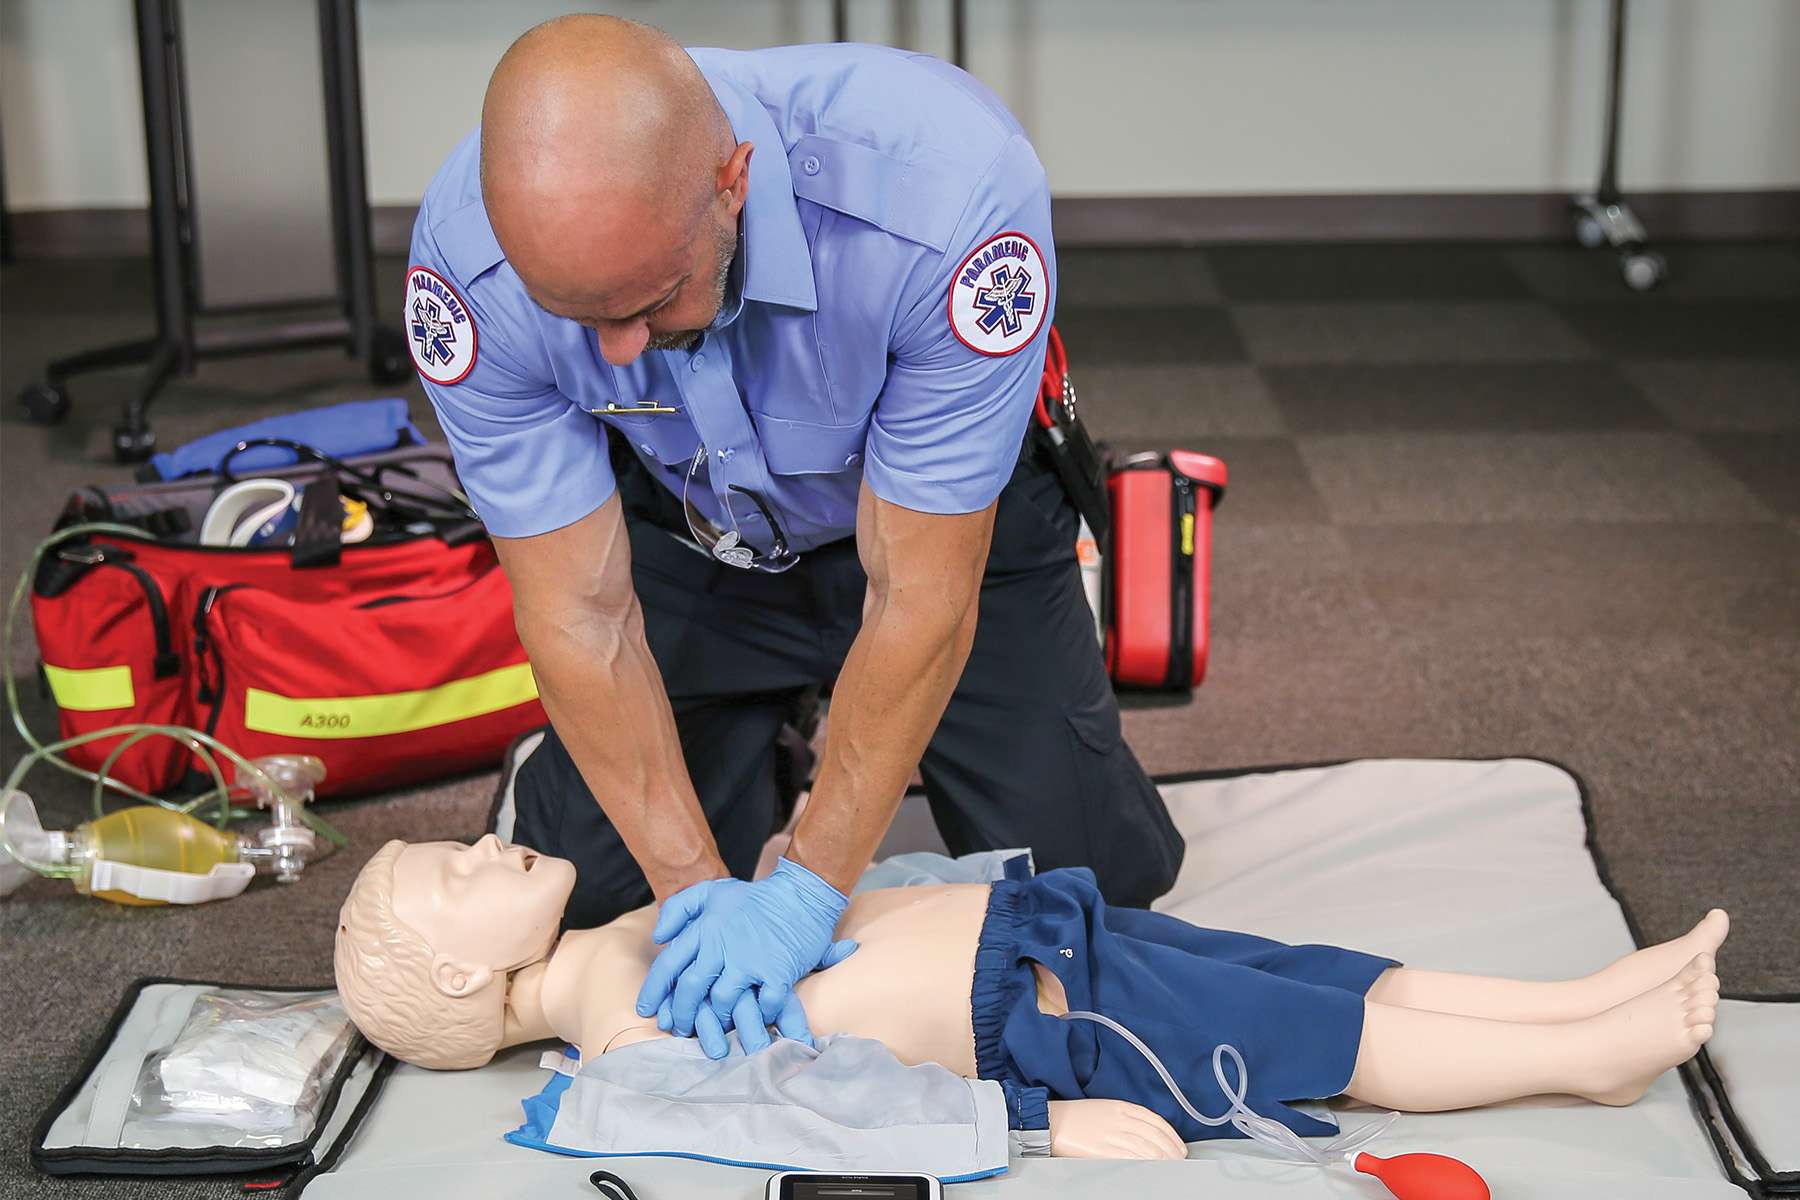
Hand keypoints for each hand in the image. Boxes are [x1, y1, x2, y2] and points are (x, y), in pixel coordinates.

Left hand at [633, 857, 857, 1058]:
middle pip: (691, 988)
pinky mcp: (778, 971)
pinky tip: (759, 1017)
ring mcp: (751, 960)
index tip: (646, 1010)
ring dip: (716, 1020)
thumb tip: (658, 936)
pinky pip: (763, 1004)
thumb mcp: (711, 891)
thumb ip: (680, 908)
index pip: (669, 964)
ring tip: (715, 1029)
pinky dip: (761, 1014)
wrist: (802, 893)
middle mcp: (722, 945)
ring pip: (722, 1001)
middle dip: (681, 1014)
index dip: (654, 990)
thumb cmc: (756, 896)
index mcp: (705, 928)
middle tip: (680, 1029)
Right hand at [1048, 1099, 1186, 1159]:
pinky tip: (1154, 1170)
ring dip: (1164, 1159)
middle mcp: (1121, 1119)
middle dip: (1172, 1150)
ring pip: (1148, 1148)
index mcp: (1121, 1107)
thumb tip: (1146, 1133)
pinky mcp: (1104, 1150)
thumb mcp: (1104, 1108)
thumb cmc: (1075, 1117)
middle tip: (1179, 1160)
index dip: (1172, 1136)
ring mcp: (1113, 1135)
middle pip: (1156, 1136)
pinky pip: (1132, 1158)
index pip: (1156, 1121)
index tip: (1179, 1146)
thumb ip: (1125, 1117)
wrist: (1051, 1121)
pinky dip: (1147, 1164)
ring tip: (1172, 1168)